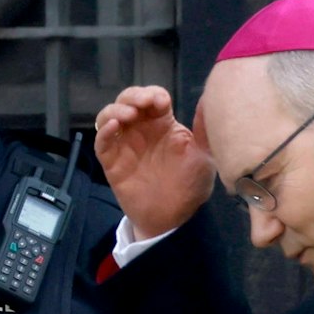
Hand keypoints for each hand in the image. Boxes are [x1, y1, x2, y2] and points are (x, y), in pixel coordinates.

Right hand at [93, 85, 214, 238]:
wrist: (174, 218)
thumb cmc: (190, 187)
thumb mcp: (204, 156)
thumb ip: (204, 129)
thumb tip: (211, 99)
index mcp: (163, 124)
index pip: (154, 98)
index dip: (155, 95)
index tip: (161, 103)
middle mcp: (141, 130)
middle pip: (129, 100)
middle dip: (134, 96)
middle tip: (143, 103)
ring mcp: (125, 145)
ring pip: (110, 115)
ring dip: (116, 109)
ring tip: (129, 115)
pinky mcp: (112, 162)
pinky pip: (102, 142)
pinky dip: (104, 131)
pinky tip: (114, 127)